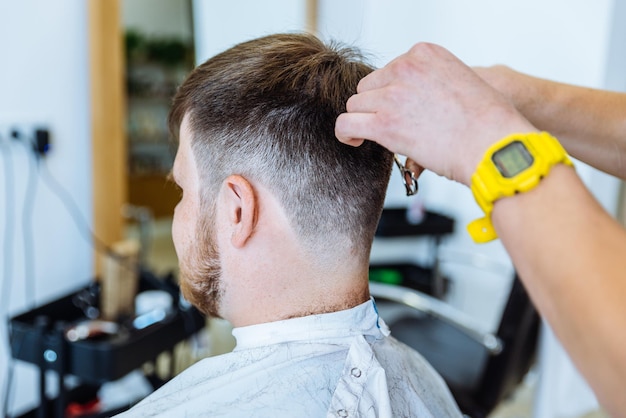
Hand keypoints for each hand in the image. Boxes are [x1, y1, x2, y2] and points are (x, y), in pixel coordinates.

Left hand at [336, 43, 535, 184]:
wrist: (495, 145)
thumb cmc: (488, 123)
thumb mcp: (461, 84)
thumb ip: (429, 87)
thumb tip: (409, 111)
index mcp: (424, 54)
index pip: (388, 71)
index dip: (393, 94)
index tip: (405, 111)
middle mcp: (405, 67)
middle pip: (368, 87)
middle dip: (378, 107)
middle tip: (396, 127)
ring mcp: (393, 94)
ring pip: (356, 105)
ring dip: (366, 121)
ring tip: (384, 137)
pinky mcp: (383, 123)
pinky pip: (345, 124)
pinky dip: (346, 134)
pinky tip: (355, 141)